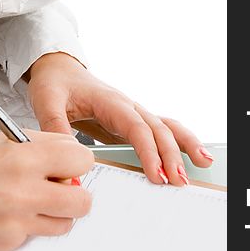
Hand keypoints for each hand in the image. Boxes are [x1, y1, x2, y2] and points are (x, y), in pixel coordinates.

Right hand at [0, 130, 93, 250]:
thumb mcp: (4, 139)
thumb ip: (43, 145)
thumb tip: (73, 153)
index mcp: (24, 158)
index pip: (82, 161)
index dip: (78, 162)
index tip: (71, 165)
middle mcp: (22, 191)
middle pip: (83, 202)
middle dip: (75, 194)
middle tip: (61, 189)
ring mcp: (14, 222)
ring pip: (65, 224)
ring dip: (55, 214)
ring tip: (32, 202)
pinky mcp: (5, 243)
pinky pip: (34, 238)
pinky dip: (26, 227)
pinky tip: (6, 214)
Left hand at [28, 52, 213, 186]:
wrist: (57, 68)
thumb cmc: (53, 82)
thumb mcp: (47, 103)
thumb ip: (56, 131)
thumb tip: (67, 167)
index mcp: (109, 101)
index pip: (136, 127)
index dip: (149, 151)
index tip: (156, 175)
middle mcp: (126, 106)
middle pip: (156, 129)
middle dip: (171, 155)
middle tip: (179, 182)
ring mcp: (130, 113)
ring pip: (164, 126)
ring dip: (183, 144)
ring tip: (203, 162)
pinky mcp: (129, 121)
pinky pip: (157, 130)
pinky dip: (176, 141)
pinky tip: (190, 154)